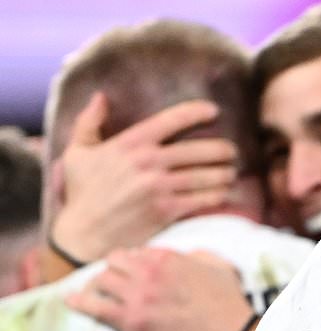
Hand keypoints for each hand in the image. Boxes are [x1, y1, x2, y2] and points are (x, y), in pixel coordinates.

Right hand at [49, 93, 236, 267]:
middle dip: (223, 149)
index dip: (197, 111)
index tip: (213, 110)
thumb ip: (89, 122)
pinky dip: (219, 194)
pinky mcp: (166, 210)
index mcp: (130, 143)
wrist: (82, 234)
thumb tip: (100, 96)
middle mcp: (147, 162)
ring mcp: (158, 187)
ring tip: (231, 172)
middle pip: (199, 149)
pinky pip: (203, 198)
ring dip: (225, 173)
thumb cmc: (82, 192)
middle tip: (232, 151)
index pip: (172, 119)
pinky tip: (224, 192)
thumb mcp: (77, 153)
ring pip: (207, 175)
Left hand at [67, 247, 253, 330]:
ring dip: (98, 287)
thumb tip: (187, 257)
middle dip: (112, 271)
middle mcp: (148, 273)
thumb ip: (198, 257)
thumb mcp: (219, 268)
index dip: (132, 263)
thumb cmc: (228, 305)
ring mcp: (137, 297)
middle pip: (113, 263)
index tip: (131, 273)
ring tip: (94, 294)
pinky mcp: (129, 321)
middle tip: (112, 283)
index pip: (136, 252)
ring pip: (100, 281)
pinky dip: (79, 303)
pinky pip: (93, 307)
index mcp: (168, 258)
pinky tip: (71, 302)